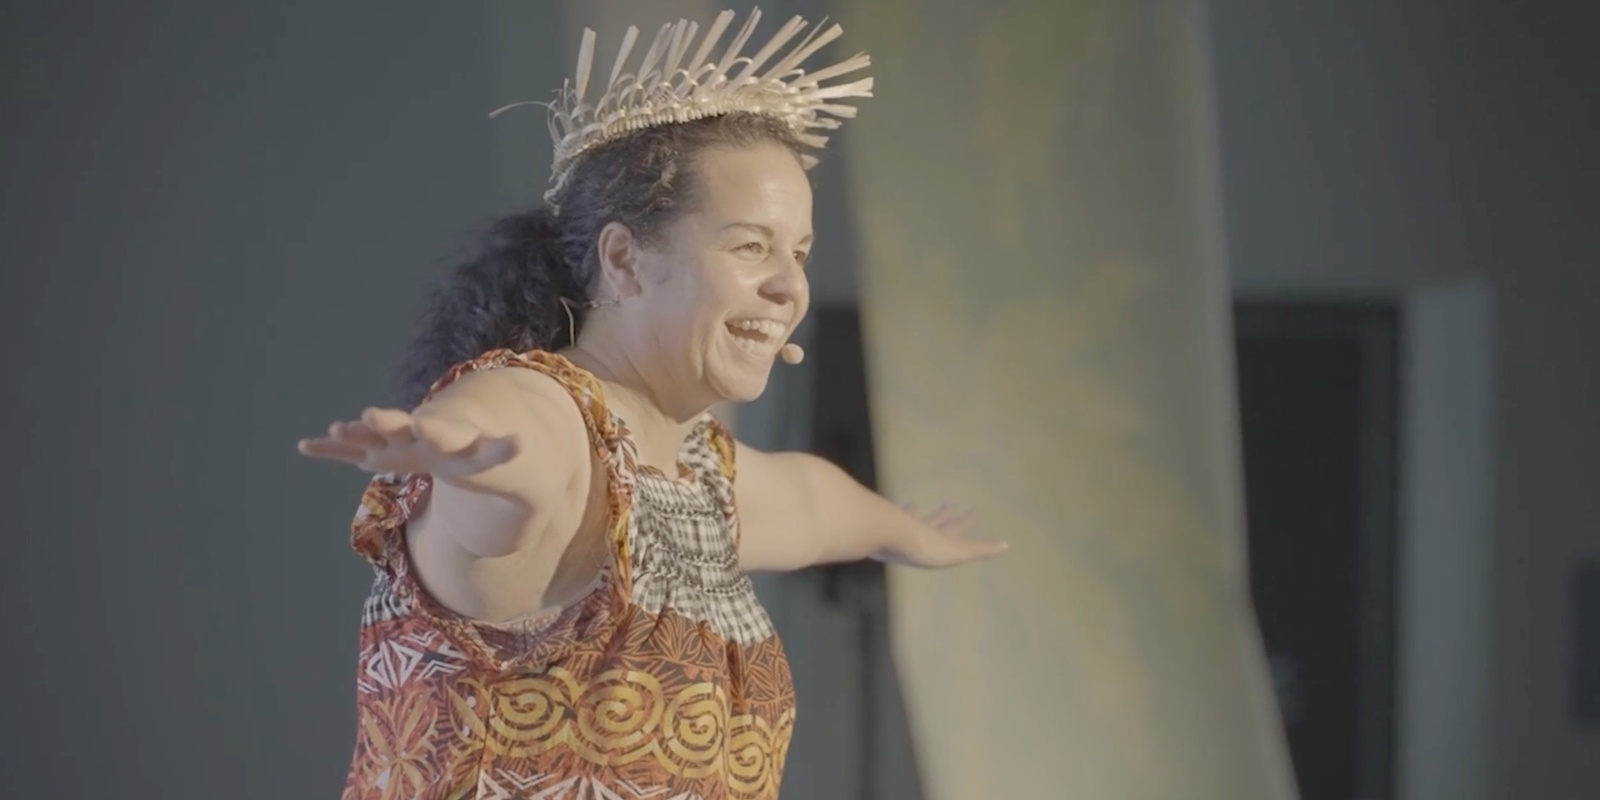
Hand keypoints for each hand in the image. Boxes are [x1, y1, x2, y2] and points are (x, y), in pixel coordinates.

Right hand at [297, 408, 518, 478]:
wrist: (456, 443)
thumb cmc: (475, 453)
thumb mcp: (492, 455)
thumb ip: (502, 449)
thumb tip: (522, 441)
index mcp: (446, 435)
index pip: (438, 431)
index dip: (426, 428)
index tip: (412, 421)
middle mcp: (416, 434)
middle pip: (401, 427)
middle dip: (386, 423)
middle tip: (368, 415)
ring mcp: (394, 441)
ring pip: (371, 436)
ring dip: (354, 434)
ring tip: (334, 429)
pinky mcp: (379, 451)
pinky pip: (351, 452)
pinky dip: (331, 451)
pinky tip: (305, 446)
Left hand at [874, 503, 1007, 568]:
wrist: (891, 535)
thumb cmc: (925, 547)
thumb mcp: (957, 552)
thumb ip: (979, 549)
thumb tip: (1006, 545)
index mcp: (941, 537)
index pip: (957, 528)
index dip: (966, 521)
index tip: (975, 510)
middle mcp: (924, 529)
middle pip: (936, 521)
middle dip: (944, 515)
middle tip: (950, 504)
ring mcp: (903, 528)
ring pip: (914, 519)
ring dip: (918, 514)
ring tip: (916, 506)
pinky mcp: (885, 529)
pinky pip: (891, 519)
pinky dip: (894, 515)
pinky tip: (893, 510)